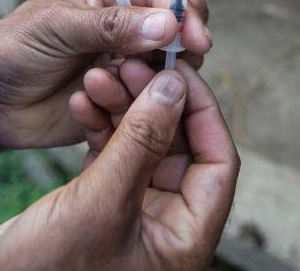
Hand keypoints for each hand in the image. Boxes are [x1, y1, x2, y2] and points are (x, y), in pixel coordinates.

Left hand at [0, 0, 211, 164]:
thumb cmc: (12, 49)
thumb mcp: (58, 27)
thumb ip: (112, 25)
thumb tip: (168, 23)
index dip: (184, 13)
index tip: (195, 37)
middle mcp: (124, 27)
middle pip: (177, 33)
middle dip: (181, 51)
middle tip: (179, 68)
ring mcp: (125, 64)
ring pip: (168, 71)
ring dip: (155, 81)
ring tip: (125, 89)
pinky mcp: (121, 100)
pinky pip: (147, 102)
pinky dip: (138, 106)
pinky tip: (110, 109)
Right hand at [0, 62, 239, 270]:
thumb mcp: (100, 204)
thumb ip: (141, 142)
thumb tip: (174, 87)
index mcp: (184, 237)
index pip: (217, 161)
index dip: (202, 110)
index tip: (175, 69)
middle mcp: (165, 225)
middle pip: (179, 144)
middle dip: (154, 100)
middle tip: (129, 62)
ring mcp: (131, 214)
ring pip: (142, 142)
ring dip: (123, 106)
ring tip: (96, 74)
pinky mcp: (97, 205)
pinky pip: (111, 153)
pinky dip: (99, 124)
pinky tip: (82, 99)